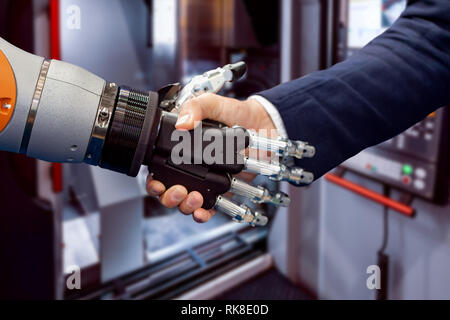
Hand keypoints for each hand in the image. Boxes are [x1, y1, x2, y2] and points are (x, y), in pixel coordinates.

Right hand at [146, 93, 276, 222]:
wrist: (264, 124)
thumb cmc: (236, 113)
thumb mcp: (213, 103)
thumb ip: (196, 107)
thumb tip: (181, 124)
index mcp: (181, 149)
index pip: (159, 170)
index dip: (154, 181)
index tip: (157, 183)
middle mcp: (191, 168)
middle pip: (169, 191)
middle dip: (168, 197)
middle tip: (179, 191)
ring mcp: (206, 181)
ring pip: (186, 202)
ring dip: (185, 206)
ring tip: (194, 198)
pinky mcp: (223, 191)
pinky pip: (209, 208)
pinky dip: (203, 214)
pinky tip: (202, 212)